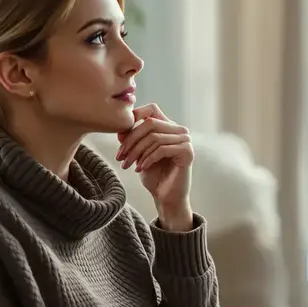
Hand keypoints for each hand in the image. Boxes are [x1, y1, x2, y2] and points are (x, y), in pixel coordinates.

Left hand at [116, 103, 193, 221]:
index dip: (135, 116)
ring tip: (127, 165)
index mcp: (168, 127)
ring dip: (136, 152)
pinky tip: (140, 169)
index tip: (120, 134)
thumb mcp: (138, 154)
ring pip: (154, 137)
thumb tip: (120, 129)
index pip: (151, 109)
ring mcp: (185, 140)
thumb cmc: (153, 175)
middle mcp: (179, 130)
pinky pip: (162, 149)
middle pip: (150, 124)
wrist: (166, 197)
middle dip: (131, 140)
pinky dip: (147, 159)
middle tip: (120, 156)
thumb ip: (132, 139)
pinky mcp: (187, 152)